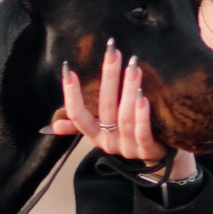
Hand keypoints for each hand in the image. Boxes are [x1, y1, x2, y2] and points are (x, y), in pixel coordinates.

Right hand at [49, 44, 196, 182]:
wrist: (160, 161)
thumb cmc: (128, 138)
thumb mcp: (103, 132)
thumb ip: (80, 126)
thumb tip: (52, 126)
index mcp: (94, 135)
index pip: (77, 114)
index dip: (71, 94)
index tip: (68, 69)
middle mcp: (108, 142)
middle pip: (105, 108)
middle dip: (109, 78)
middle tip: (113, 52)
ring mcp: (128, 148)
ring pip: (125, 118)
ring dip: (129, 90)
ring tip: (133, 67)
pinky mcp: (148, 151)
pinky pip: (143, 133)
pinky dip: (142, 116)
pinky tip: (145, 97)